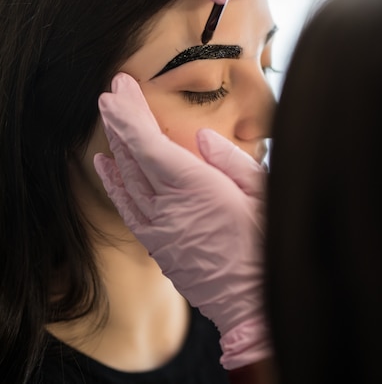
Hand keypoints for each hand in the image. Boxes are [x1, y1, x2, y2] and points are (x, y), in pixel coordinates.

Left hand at [94, 73, 271, 369]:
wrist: (255, 303)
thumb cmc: (267, 244)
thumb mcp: (262, 192)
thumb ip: (229, 160)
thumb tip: (200, 136)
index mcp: (195, 187)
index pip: (148, 143)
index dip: (129, 114)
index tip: (118, 88)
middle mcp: (167, 207)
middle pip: (132, 155)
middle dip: (120, 119)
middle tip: (111, 92)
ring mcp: (157, 229)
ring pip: (125, 180)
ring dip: (115, 145)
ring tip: (110, 118)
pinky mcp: (157, 246)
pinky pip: (126, 208)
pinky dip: (113, 183)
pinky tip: (105, 164)